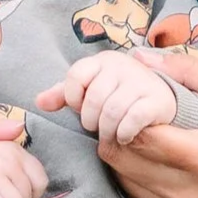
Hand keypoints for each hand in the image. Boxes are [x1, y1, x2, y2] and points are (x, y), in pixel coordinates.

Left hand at [36, 53, 177, 146]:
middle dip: (90, 120)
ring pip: (112, 111)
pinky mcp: (157, 100)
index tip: (79, 107)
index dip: (72, 97)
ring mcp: (141, 82)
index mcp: (102, 61)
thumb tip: (38, 103)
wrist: (159, 97)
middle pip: (94, 98)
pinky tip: (124, 136)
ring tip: (108, 134)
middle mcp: (122, 66)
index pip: (76, 74)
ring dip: (106, 130)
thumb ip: (63, 94)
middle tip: (95, 127)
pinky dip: (124, 133)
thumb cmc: (116, 94)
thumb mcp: (89, 90)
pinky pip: (133, 119)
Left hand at [100, 49, 197, 197]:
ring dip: (124, 158)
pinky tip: (156, 169)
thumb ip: (193, 75)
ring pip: (122, 181)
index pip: (132, 133)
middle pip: (118, 158)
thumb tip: (144, 59)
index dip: (120, 112)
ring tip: (141, 141)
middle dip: (114, 132)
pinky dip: (137, 183)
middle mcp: (184, 193)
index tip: (128, 100)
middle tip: (128, 117)